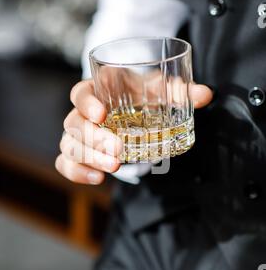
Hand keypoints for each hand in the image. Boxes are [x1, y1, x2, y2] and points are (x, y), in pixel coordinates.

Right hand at [55, 77, 212, 184]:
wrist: (136, 109)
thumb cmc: (144, 95)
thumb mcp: (160, 90)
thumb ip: (180, 91)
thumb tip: (205, 95)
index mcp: (98, 89)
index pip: (80, 92)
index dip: (86, 103)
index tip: (101, 115)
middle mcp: (83, 112)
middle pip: (73, 123)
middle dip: (94, 139)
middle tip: (119, 150)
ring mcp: (79, 134)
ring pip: (69, 145)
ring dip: (88, 158)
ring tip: (114, 167)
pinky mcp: (79, 152)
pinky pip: (65, 163)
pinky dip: (76, 173)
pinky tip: (97, 179)